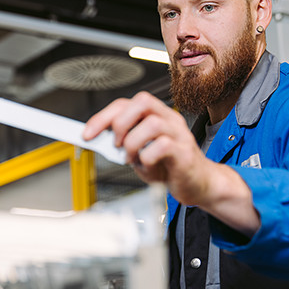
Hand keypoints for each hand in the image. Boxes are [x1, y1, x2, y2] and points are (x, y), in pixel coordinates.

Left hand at [82, 92, 209, 204]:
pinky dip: (147, 158)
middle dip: (120, 123)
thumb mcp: (140, 153)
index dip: (103, 117)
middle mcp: (169, 120)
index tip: (88, 133)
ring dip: (133, 143)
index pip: (126, 104)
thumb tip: (100, 140)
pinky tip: (148, 166)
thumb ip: (124, 144)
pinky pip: (163, 146)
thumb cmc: (170, 168)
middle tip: (117, 145)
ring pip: (151, 124)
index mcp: (157, 115)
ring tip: (132, 159)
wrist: (200, 185)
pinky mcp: (185, 153)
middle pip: (142, 102)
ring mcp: (179, 135)